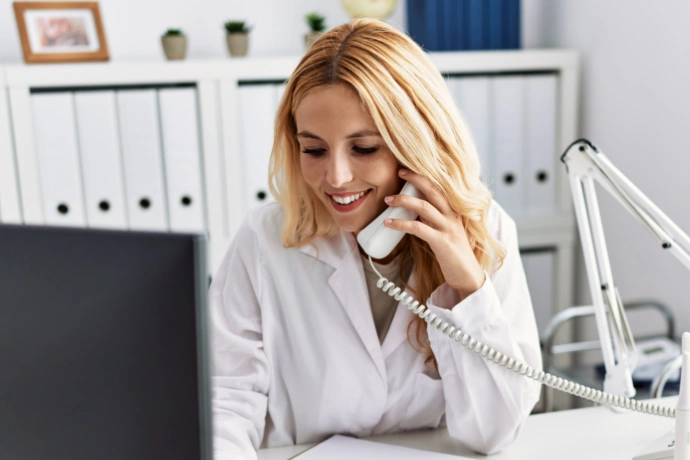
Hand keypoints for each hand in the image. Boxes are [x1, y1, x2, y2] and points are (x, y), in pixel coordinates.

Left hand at [383, 168, 484, 300]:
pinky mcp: (442, 242)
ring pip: (424, 207)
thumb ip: (433, 217)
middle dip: (416, 178)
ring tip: (388, 200)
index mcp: (454, 210)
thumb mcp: (445, 229)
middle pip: (434, 189)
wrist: (467, 275)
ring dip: (403, 201)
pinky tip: (389, 223)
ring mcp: (448, 228)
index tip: (408, 168)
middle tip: (399, 171)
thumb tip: (413, 208)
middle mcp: (453, 215)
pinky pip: (418, 228)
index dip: (424, 175)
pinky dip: (401, 224)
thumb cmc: (453, 252)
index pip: (440, 186)